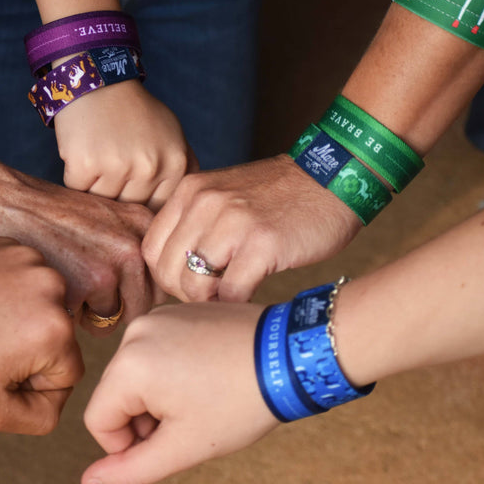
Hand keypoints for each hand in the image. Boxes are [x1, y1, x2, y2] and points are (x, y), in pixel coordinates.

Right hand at [0, 156, 161, 334]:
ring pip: (120, 318)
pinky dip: (70, 317)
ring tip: (66, 284)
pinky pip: (92, 326)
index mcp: (142, 224)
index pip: (162, 279)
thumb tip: (158, 286)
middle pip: (145, 304)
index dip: (135, 288)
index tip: (108, 280)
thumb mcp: (103, 216)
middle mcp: (134, 242)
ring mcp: (112, 264)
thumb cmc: (43, 214)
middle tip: (82, 284)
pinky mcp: (85, 284)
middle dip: (117, 306)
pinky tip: (50, 288)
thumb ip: (132, 244)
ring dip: (95, 314)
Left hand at [0, 237, 83, 434]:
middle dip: (28, 349)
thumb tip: (58, 395)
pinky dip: (5, 291)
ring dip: (19, 318)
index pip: (69, 373)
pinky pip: (23, 279)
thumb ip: (41, 417)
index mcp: (56, 331)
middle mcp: (53, 287)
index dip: (34, 384)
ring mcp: (31, 259)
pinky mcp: (10, 244)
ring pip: (42, 305)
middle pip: (58, 336)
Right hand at [54, 79, 196, 211]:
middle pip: (130, 209)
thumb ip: (184, 168)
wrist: (98, 83)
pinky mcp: (86, 164)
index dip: (142, 202)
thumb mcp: (172, 134)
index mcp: (176, 164)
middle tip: (112, 165)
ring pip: (102, 203)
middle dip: (119, 193)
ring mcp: (117, 166)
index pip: (159, 209)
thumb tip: (185, 203)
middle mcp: (150, 168)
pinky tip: (84, 153)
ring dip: (96, 186)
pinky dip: (76, 177)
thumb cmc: (135, 111)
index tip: (132, 187)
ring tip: (99, 157)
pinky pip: (78, 190)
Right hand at [82, 302, 278, 483]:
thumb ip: (131, 470)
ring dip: (157, 397)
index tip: (168, 444)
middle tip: (190, 424)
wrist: (289, 355)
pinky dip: (169, 372)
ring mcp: (156, 317)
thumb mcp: (183, 447)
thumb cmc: (240, 402)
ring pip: (134, 375)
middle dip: (144, 420)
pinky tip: (204, 379)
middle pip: (115, 395)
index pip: (98, 421)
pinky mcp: (175, 312)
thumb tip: (89, 482)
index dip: (126, 446)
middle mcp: (135, 333)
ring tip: (200, 400)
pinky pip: (154, 352)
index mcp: (129, 365)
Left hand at [142, 154, 360, 301]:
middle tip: (212, 296)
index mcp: (188, 192)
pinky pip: (230, 293)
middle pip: (167, 272)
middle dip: (186, 295)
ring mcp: (232, 223)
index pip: (151, 250)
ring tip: (230, 297)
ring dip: (210, 303)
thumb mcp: (222, 196)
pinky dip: (236, 306)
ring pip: (193, 287)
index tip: (190, 284)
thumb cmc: (278, 197)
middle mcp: (203, 204)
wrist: (333, 177)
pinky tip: (250, 298)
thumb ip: (193, 224)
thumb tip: (172, 276)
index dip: (167, 277)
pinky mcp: (262, 244)